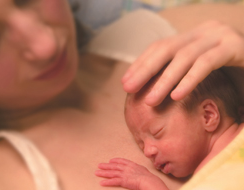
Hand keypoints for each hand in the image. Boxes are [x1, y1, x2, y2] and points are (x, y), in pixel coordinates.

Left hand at [95, 158, 168, 189]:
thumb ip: (139, 169)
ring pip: (112, 173)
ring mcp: (124, 174)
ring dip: (103, 173)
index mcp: (132, 164)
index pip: (122, 161)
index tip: (110, 160)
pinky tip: (102, 183)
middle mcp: (127, 168)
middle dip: (106, 166)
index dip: (115, 160)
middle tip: (99, 165)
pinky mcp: (123, 181)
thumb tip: (139, 170)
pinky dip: (107, 182)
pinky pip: (113, 181)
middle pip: (114, 166)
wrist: (149, 181)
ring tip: (97, 172)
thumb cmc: (149, 178)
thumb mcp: (144, 170)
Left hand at [122, 21, 243, 105]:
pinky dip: (189, 80)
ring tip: (151, 101)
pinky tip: (176, 96)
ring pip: (184, 57)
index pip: (160, 46)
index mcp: (193, 35)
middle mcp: (204, 31)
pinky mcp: (236, 47)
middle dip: (145, 69)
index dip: (140, 63)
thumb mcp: (199, 69)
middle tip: (128, 88)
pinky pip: (206, 63)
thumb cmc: (231, 72)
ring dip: (164, 80)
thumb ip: (179, 72)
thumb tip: (149, 88)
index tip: (125, 82)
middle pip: (166, 48)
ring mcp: (220, 36)